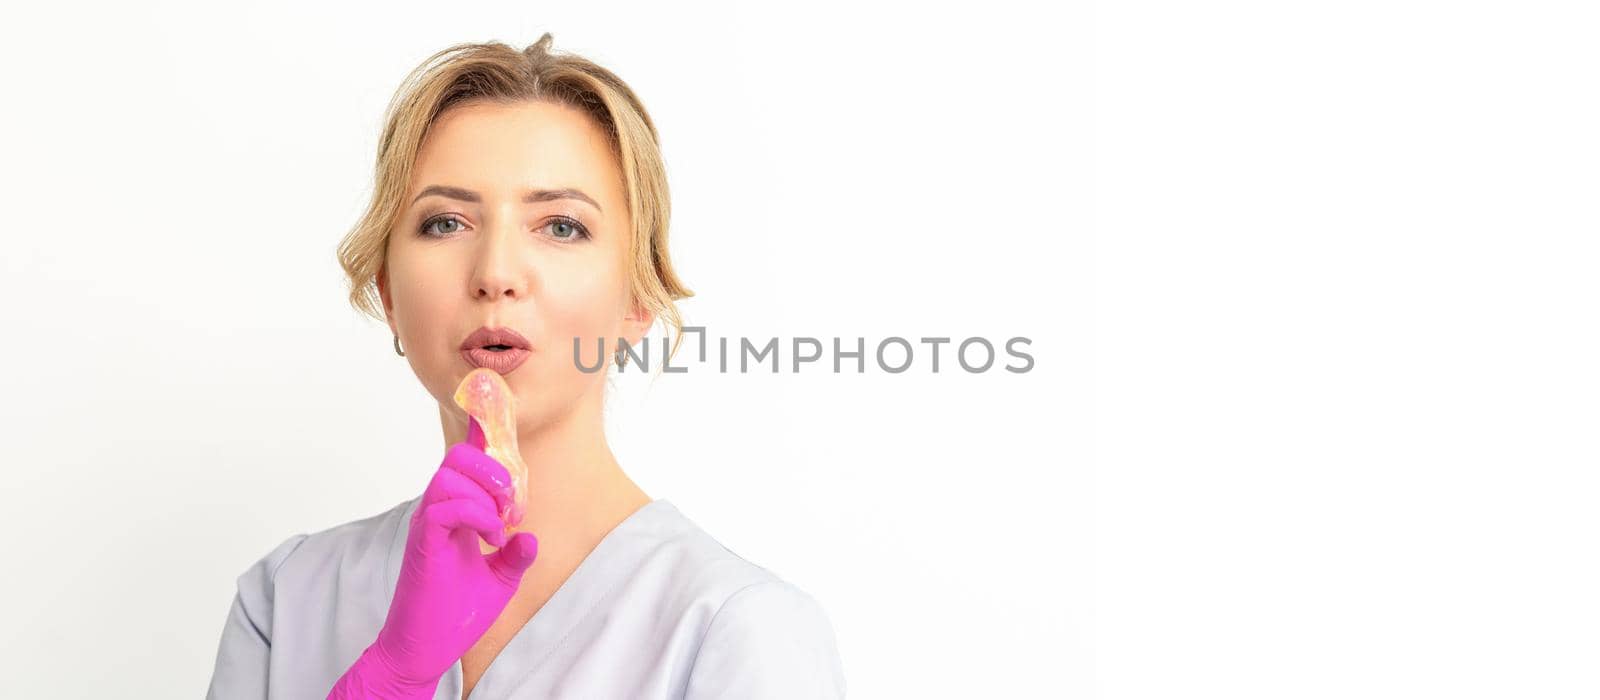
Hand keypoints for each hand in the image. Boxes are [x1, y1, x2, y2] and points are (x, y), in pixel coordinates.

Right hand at [329, 417, 538, 698]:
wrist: (425, 648)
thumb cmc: (454, 614)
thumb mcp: (499, 581)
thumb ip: (515, 555)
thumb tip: (531, 536)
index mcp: (454, 513)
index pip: (465, 464)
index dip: (481, 437)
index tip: (497, 419)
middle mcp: (437, 511)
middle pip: (457, 456)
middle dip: (493, 469)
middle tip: (512, 506)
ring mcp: (427, 524)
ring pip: (449, 474)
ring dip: (486, 493)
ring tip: (500, 526)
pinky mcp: (422, 542)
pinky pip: (444, 506)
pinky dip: (475, 515)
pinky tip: (490, 540)